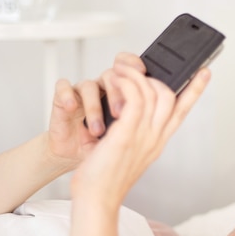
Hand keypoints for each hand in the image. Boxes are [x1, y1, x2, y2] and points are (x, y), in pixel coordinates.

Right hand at [46, 53, 147, 169]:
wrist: (79, 171)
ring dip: (96, 107)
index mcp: (131, 101)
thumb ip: (150, 117)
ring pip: (94, 82)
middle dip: (122, 92)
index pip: (139, 73)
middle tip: (122, 114)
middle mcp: (111, 93)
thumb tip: (170, 100)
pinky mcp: (66, 101)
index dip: (142, 65)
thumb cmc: (106, 155)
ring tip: (99, 130)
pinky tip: (74, 109)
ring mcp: (89, 96)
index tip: (145, 70)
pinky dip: (69, 96)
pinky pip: (64, 87)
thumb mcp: (133, 140)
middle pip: (119, 72)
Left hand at [70, 53, 210, 211]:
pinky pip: (135, 98)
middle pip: (171, 96)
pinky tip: (116, 79)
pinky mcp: (126, 134)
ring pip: (153, 93)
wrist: (96, 200)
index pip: (182, 111)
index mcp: (157, 142)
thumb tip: (127, 112)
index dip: (195, 89)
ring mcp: (143, 136)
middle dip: (157, 74)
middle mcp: (154, 138)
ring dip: (135, 74)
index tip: (205, 71)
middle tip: (135, 65)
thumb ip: (134, 132)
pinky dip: (127, 83)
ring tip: (119, 68)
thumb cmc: (104, 178)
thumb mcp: (126, 152)